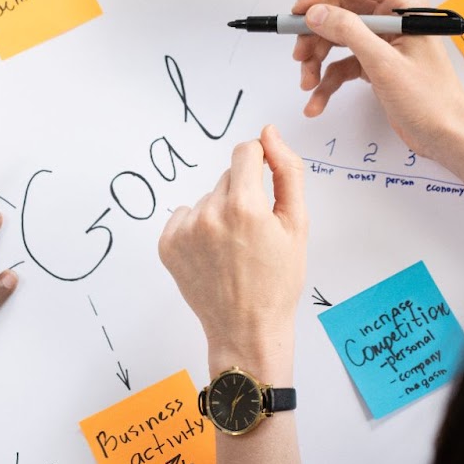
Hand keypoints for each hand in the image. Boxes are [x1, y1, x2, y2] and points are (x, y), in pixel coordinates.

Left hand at [159, 126, 306, 372]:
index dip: (260, 161)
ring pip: (208, 198)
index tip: (265, 182)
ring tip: (234, 249)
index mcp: (244, 206)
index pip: (246, 151)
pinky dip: (198, 228)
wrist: (247, 330)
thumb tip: (269, 133)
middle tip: (255, 234)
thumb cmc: (278, 281)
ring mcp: (184, 231)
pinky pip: (185, 216)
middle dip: (243, 195)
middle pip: (228, 178)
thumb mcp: (297, 224)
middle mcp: (209, 214)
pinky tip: (213, 254)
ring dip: (221, 213)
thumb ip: (287, 171)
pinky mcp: (167, 245)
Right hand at [291, 0, 463, 152]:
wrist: (447, 137)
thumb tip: (315, 12)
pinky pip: (341, 61)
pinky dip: (326, 79)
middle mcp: (391, 15)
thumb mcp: (385, 64)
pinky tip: (317, 101)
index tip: (300, 12)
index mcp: (402, 3)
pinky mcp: (375, 61)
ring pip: (335, 35)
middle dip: (314, 31)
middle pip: (338, 7)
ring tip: (307, 82)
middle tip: (299, 54)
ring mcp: (382, 39)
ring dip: (316, 57)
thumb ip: (349, 32)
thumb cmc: (431, 100)